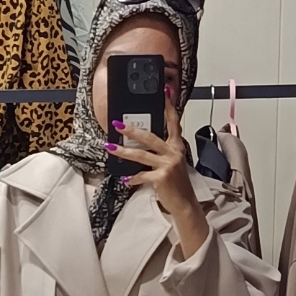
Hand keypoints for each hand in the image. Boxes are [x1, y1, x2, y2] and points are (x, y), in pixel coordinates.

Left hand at [107, 90, 209, 256]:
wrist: (184, 203)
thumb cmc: (175, 183)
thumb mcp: (171, 163)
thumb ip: (160, 152)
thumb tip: (139, 145)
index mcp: (177, 146)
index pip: (173, 122)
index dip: (168, 107)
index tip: (163, 92)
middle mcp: (174, 152)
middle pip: (150, 137)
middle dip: (132, 130)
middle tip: (118, 124)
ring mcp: (168, 165)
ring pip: (141, 155)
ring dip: (123, 151)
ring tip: (110, 147)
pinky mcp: (161, 178)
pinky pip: (141, 175)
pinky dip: (131, 178)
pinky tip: (124, 179)